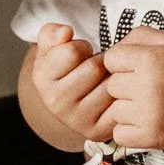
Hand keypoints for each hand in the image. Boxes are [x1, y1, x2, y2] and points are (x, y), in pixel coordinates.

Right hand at [29, 21, 115, 142]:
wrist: (70, 104)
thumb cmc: (64, 70)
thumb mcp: (51, 48)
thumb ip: (53, 33)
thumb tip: (65, 32)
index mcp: (42, 80)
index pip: (71, 51)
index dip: (80, 46)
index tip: (79, 54)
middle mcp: (56, 104)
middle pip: (93, 68)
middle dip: (99, 61)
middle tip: (95, 68)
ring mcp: (77, 120)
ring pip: (109, 85)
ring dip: (112, 77)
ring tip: (103, 80)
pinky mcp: (98, 131)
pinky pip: (119, 104)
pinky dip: (121, 96)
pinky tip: (112, 96)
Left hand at [101, 29, 163, 150]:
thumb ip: (140, 36)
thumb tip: (110, 49)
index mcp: (152, 59)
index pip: (111, 59)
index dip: (123, 63)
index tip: (139, 68)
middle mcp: (149, 86)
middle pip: (111, 86)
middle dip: (126, 86)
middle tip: (149, 88)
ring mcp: (149, 114)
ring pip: (114, 110)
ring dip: (128, 109)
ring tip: (150, 105)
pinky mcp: (152, 136)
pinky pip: (120, 134)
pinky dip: (129, 131)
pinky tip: (146, 122)